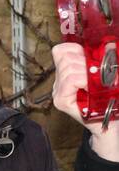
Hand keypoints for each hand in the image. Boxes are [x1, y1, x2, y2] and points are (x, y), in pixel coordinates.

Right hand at [52, 42, 118, 161]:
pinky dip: (83, 81)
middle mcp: (59, 82)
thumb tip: (108, 44)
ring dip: (87, 73)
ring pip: (68, 68)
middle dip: (85, 63)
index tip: (90, 59)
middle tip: (97, 76)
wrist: (111, 126)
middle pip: (65, 58)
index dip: (76, 50)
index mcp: (67, 73)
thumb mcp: (106, 76)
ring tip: (96, 84)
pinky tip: (90, 88)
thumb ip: (101, 61)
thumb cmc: (110, 102)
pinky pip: (70, 80)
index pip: (61, 51)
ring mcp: (58, 92)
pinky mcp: (61, 101)